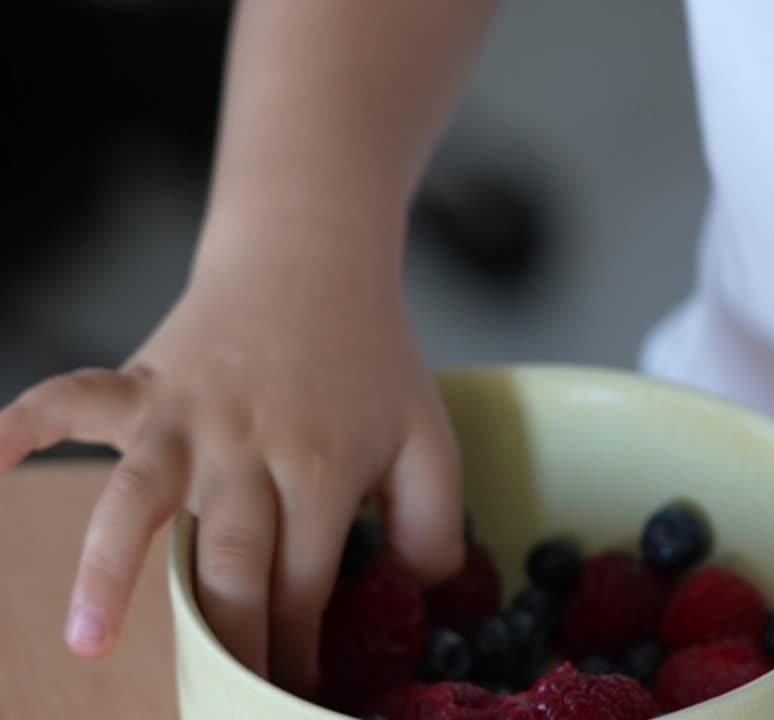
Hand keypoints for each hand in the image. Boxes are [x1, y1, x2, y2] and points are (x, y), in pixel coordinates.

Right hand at [0, 235, 463, 695]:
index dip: (298, 652)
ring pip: (140, 497)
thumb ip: (434, 526)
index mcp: (324, 469)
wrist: (317, 262)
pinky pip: (74, 396)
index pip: (303, 586)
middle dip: (227, 643)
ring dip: (112, 570)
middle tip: (220, 701)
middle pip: (229, 564)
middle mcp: (250, 447)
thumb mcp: (431, 441)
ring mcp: (187, 414)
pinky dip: (27, 423)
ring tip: (90, 641)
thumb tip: (412, 598)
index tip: (291, 696)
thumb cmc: (372, 362)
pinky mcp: (143, 382)